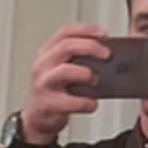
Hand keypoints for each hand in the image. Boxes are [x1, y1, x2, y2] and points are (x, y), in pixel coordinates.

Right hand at [19, 23, 109, 142]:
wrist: (38, 117)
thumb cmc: (55, 90)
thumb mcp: (61, 68)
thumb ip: (78, 57)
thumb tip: (108, 54)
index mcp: (46, 53)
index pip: (64, 32)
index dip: (86, 30)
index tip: (104, 34)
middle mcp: (42, 66)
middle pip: (66, 46)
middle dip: (91, 47)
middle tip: (107, 55)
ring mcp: (43, 84)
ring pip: (66, 71)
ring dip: (87, 74)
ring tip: (95, 81)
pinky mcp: (47, 104)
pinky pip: (73, 102)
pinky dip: (88, 103)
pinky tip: (91, 103)